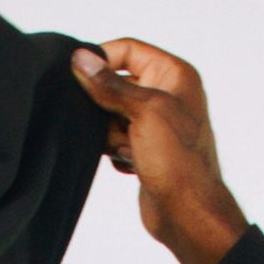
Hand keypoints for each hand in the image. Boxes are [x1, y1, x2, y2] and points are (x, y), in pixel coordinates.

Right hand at [69, 39, 247, 263]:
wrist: (187, 213)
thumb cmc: (177, 161)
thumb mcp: (142, 112)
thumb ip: (109, 85)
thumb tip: (81, 59)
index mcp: (174, 75)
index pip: (128, 50)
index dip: (102, 59)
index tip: (76, 75)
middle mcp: (166, 95)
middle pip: (117, 83)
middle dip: (105, 104)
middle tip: (110, 123)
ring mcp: (155, 123)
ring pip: (112, 114)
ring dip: (110, 132)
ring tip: (127, 148)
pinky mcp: (144, 148)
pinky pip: (115, 139)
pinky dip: (115, 150)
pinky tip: (130, 163)